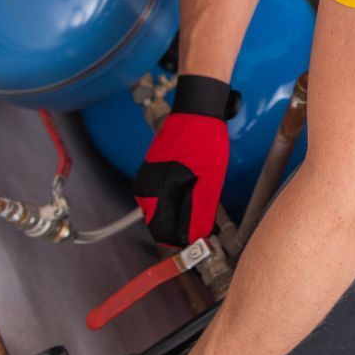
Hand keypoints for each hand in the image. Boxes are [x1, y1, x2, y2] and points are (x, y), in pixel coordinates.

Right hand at [133, 74, 236, 246]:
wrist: (196, 110)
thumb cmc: (204, 140)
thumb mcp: (209, 181)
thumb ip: (199, 213)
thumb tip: (196, 240)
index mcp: (157, 193)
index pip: (163, 235)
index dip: (184, 243)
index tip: (203, 243)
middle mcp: (145, 189)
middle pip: (161, 226)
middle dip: (183, 230)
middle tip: (208, 225)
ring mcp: (146, 181)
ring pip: (162, 213)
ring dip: (181, 217)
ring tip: (204, 207)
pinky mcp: (152, 174)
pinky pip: (162, 199)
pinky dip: (177, 203)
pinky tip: (195, 194)